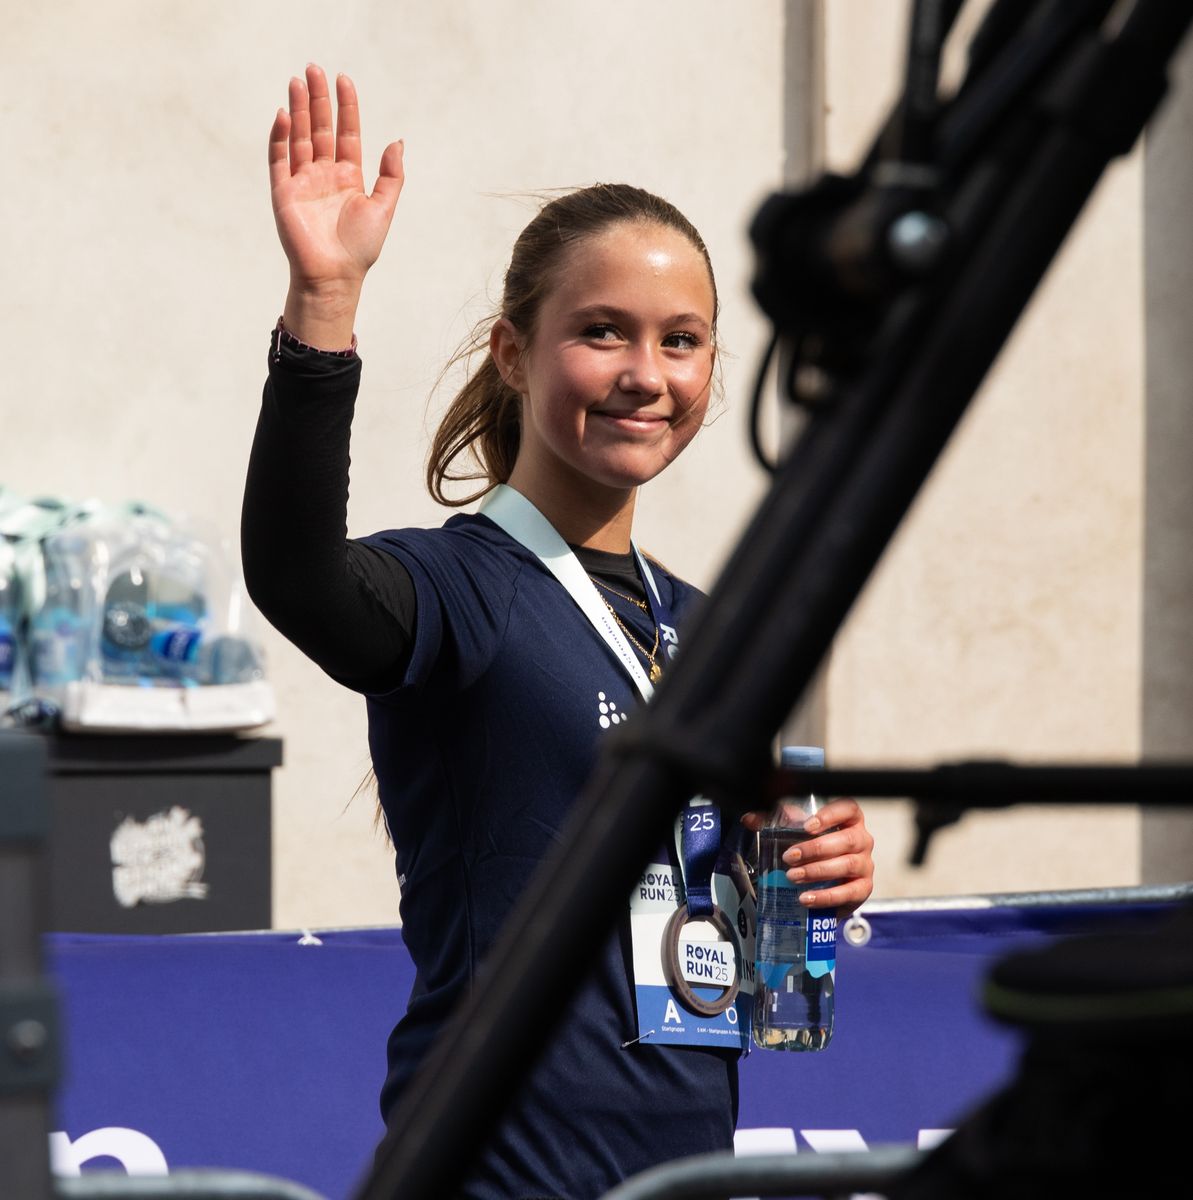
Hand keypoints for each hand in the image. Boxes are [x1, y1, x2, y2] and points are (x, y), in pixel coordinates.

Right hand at [269, 65, 403, 344]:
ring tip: (298, 81)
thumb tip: (397, 141)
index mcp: (348, 177)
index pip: (346, 133)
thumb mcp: (384, 207)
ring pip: (300, 137)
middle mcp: (324, 175)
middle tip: (314, 69)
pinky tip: (285, 116)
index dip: (346, 107)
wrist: (335, 275)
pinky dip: (281, 137)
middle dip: (318, 99)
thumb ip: (392, 175)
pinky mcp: (283, 192)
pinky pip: (279, 159)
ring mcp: (302, 182)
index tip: (343, 80)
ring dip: (299, 109)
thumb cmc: (360, 247)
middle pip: (320, 128)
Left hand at [742, 798, 874, 915]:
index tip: (807, 826)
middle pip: (847, 840)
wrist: (821, 883)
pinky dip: (826, 897)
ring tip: (793, 877)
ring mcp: (865, 865)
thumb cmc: (811, 851)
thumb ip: (773, 822)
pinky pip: (849, 892)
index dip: (830, 815)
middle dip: (816, 848)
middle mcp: (862, 840)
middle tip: (789, 857)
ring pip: (848, 864)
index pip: (848, 808)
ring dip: (818, 871)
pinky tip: (806, 898)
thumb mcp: (793, 833)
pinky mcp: (863, 889)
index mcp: (849, 820)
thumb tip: (749, 818)